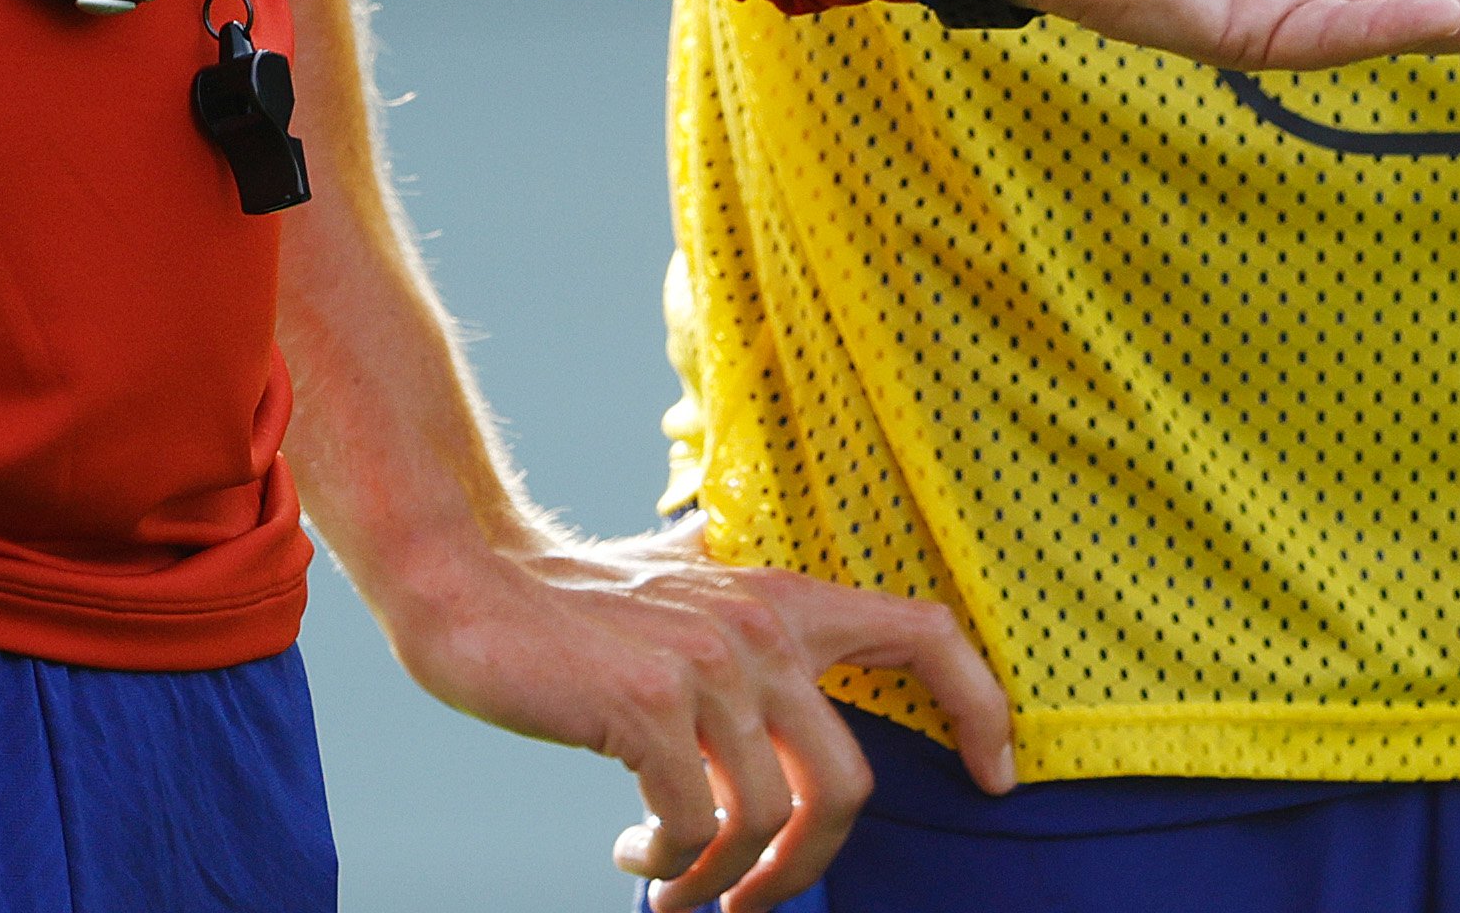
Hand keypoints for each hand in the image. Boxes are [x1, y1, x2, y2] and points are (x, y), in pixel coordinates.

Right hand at [358, 519, 1013, 909]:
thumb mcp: (684, 584)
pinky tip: (631, 855)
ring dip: (719, 881)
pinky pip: (693, 827)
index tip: (993, 776)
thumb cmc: (572, 601)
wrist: (465, 579)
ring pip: (768, 821)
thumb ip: (744, 611)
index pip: (924, 632)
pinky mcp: (648, 709)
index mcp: (785, 599)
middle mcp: (763, 629)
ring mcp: (709, 668)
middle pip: (848, 785)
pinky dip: (668, 864)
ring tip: (669, 888)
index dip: (980, 706)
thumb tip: (791, 660)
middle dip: (808, 870)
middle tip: (752, 902)